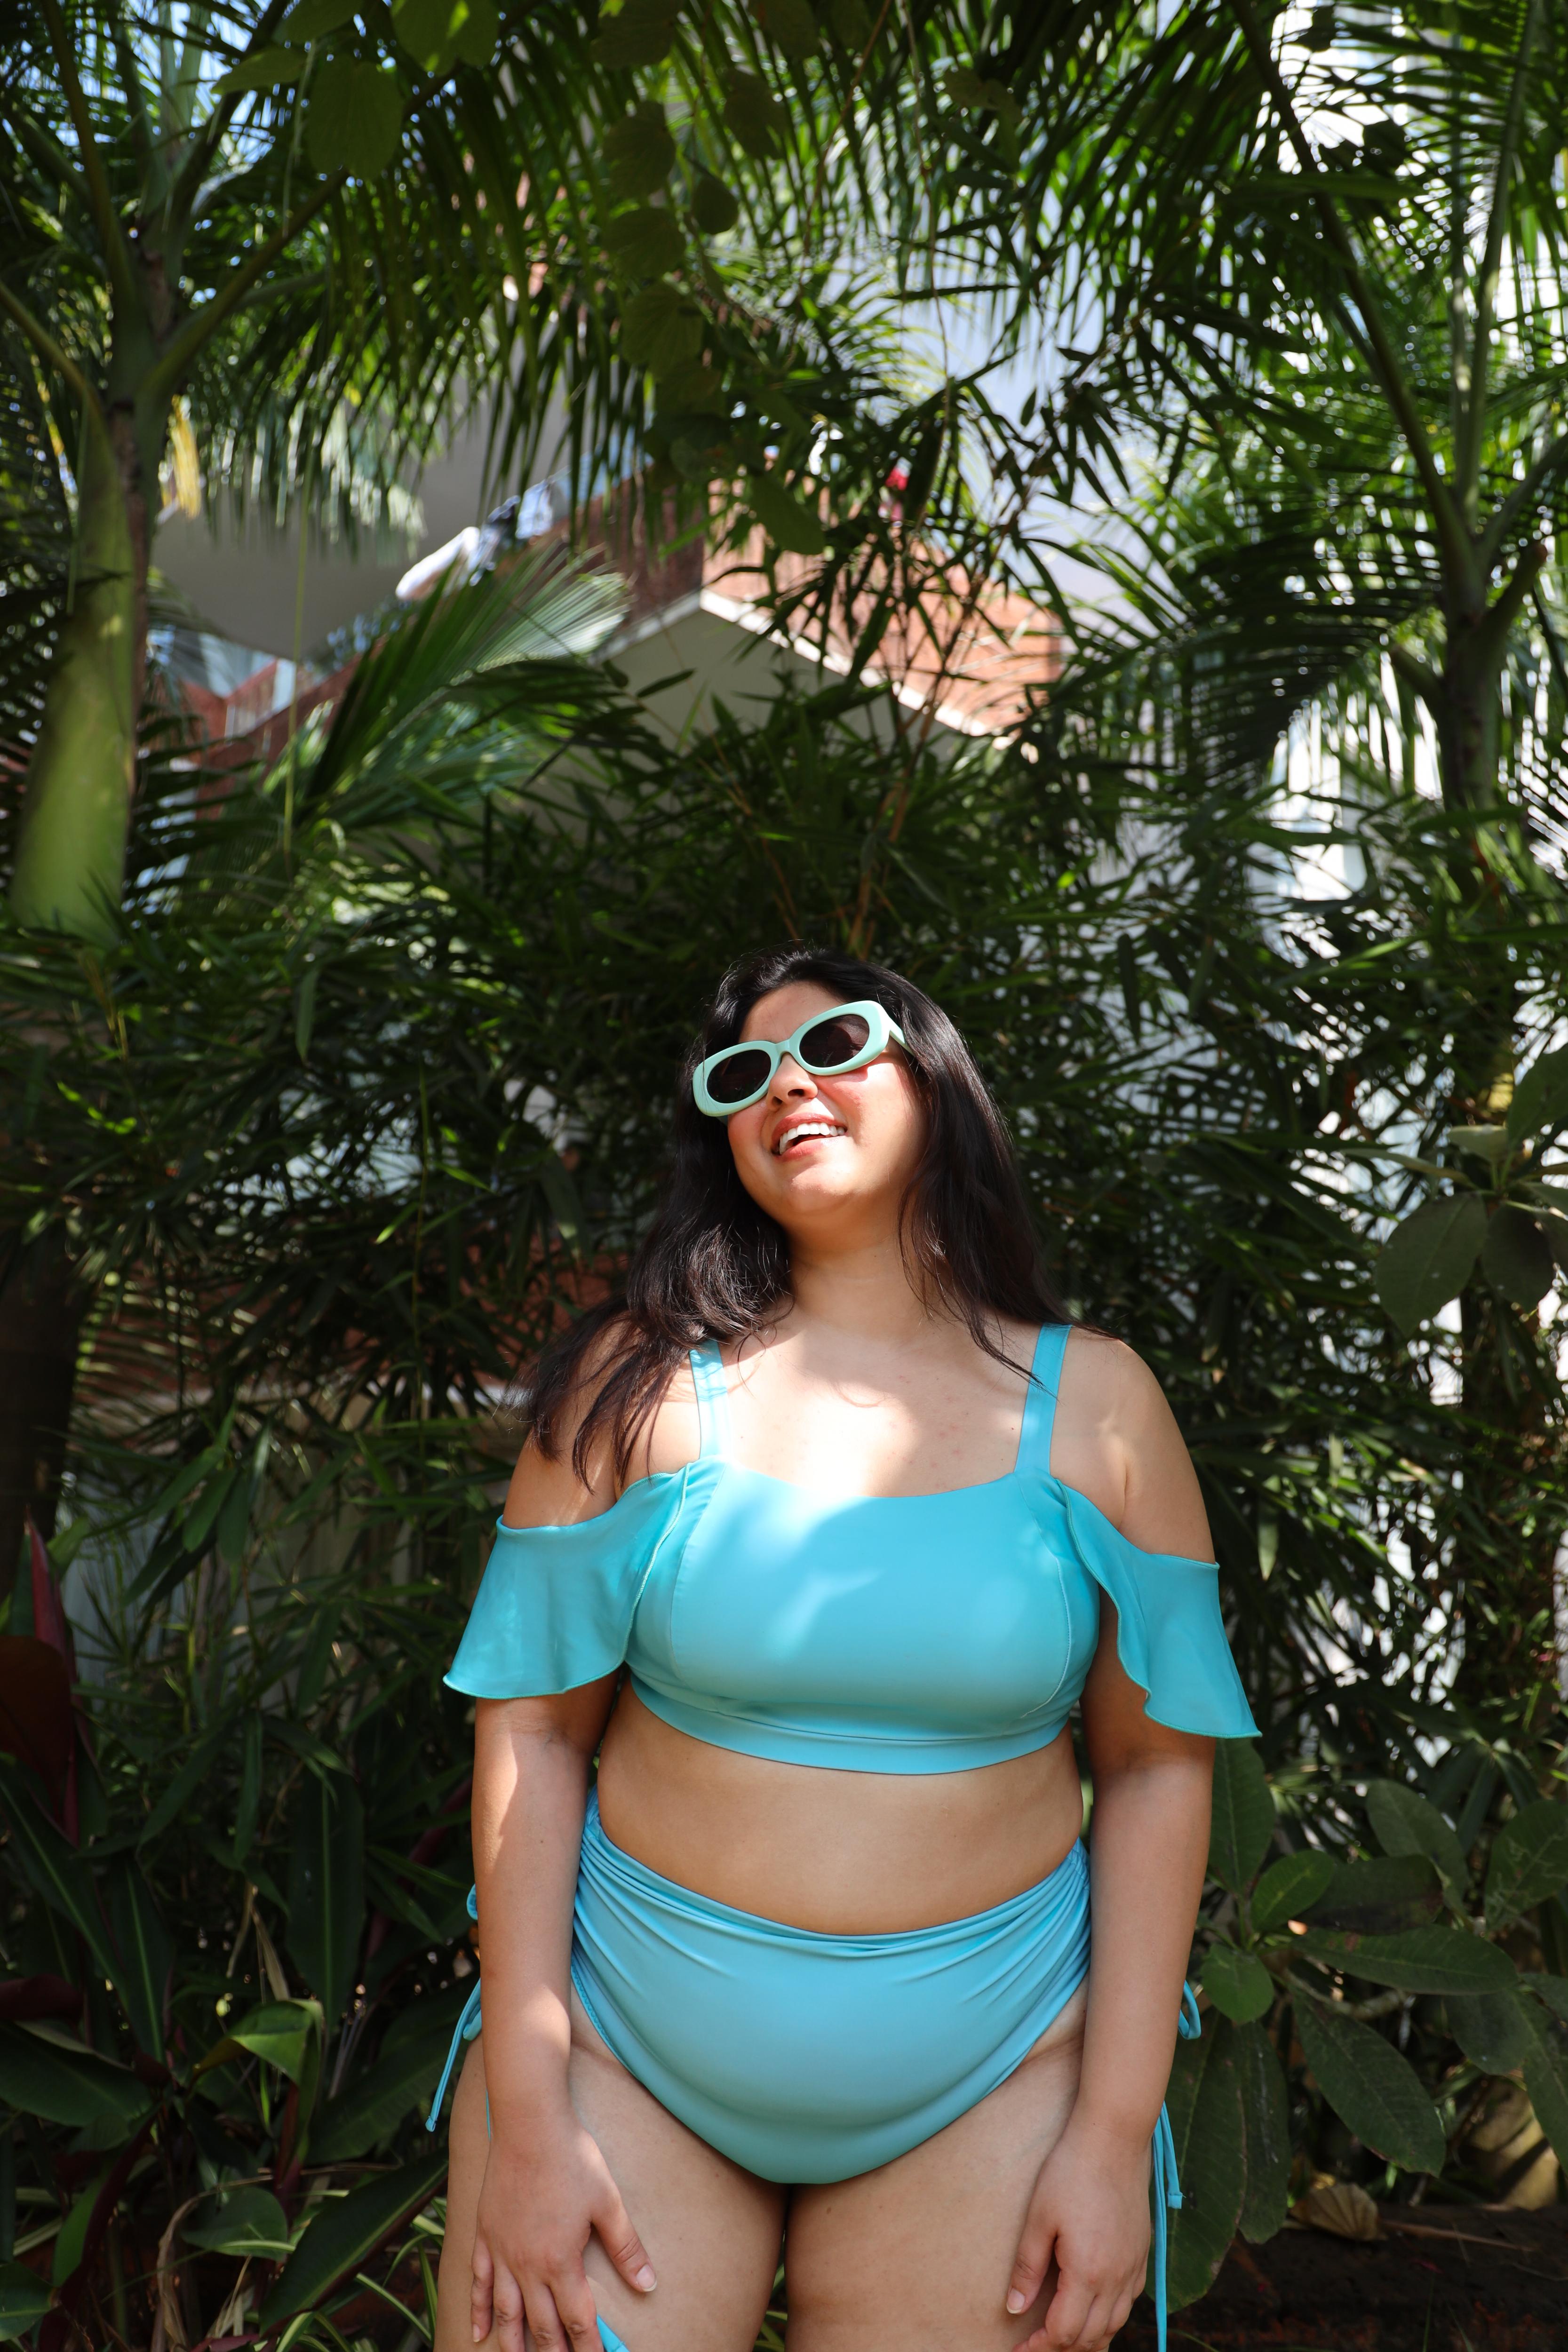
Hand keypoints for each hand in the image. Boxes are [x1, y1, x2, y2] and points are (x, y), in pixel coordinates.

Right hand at [470, 2108, 655, 2351]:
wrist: (529, 2123)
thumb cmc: (572, 2157)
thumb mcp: (608, 2201)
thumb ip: (626, 2247)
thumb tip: (649, 2283)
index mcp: (561, 2260)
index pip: (577, 2320)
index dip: (587, 2348)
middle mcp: (528, 2265)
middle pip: (541, 2326)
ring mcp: (502, 2252)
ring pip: (506, 2313)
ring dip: (514, 2343)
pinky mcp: (484, 2235)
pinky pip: (479, 2282)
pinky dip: (477, 2311)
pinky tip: (478, 2333)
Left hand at [1004, 2118, 1151, 2351]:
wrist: (1113, 2138)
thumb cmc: (1070, 2171)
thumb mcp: (1038, 2217)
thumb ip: (1027, 2267)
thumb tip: (1014, 2308)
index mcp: (1088, 2273)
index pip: (1064, 2333)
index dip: (1038, 2347)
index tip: (1017, 2350)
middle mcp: (1116, 2279)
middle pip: (1091, 2337)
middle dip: (1061, 2348)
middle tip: (1035, 2344)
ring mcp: (1134, 2267)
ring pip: (1115, 2324)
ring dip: (1089, 2338)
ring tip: (1063, 2338)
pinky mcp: (1142, 2253)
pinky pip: (1130, 2301)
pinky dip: (1111, 2316)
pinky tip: (1095, 2309)